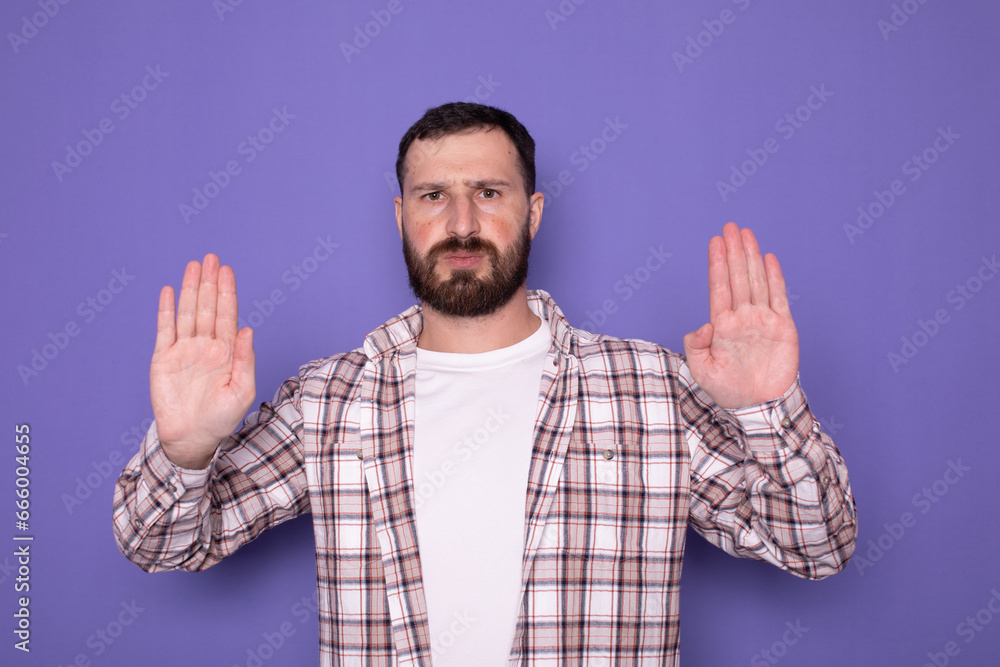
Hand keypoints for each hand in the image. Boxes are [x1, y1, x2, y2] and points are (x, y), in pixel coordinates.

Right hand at [150, 254, 255, 468]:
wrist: (191, 438)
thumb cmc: (221, 418)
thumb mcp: (241, 390)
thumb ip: (245, 359)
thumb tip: (248, 329)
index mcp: (227, 352)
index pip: (227, 315)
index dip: (227, 292)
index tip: (227, 270)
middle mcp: (206, 346)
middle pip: (208, 307)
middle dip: (210, 282)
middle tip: (211, 258)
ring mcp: (184, 350)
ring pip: (187, 312)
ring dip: (190, 289)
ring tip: (193, 265)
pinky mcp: (163, 358)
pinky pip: (165, 329)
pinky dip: (166, 310)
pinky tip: (168, 290)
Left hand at [683, 223, 798, 408]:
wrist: (758, 406)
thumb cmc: (729, 390)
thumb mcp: (702, 371)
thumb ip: (695, 347)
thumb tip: (702, 326)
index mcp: (722, 325)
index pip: (719, 287)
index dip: (717, 263)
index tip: (715, 241)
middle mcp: (742, 317)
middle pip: (737, 277)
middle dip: (733, 251)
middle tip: (730, 226)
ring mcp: (762, 320)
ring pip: (756, 281)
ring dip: (751, 257)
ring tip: (746, 234)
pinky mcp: (782, 327)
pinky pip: (778, 297)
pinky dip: (774, 278)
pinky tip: (768, 258)